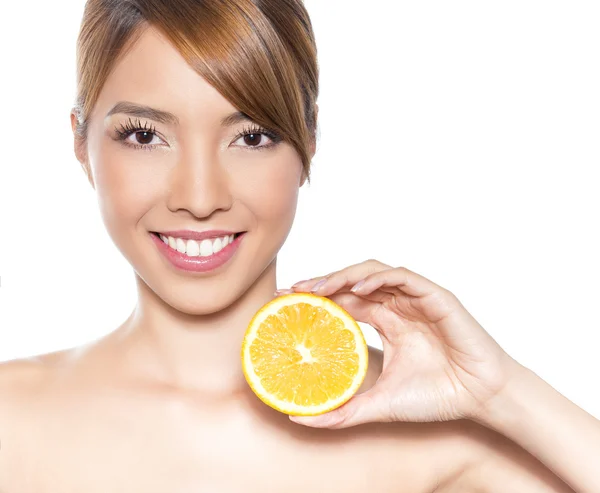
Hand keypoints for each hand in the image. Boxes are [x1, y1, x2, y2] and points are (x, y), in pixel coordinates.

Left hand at [276, 259, 520, 428]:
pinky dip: (380, 277)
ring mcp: (415, 298)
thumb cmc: (436, 396)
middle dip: (322, 284)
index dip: (318, 299)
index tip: (287, 304)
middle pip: (353, 283)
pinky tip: (359, 286)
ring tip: (318, 288)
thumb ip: (344, 410)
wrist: (480, 398)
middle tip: (293, 292)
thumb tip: (299, 418)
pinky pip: (403, 277)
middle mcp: (398, 306)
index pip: (345, 301)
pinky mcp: (435, 296)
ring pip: (374, 273)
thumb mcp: (379, 403)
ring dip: (344, 275)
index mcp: (386, 321)